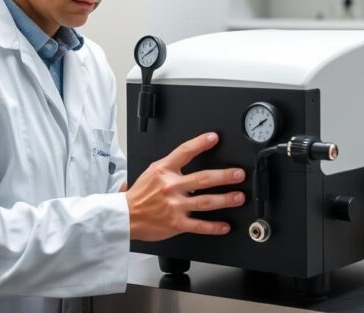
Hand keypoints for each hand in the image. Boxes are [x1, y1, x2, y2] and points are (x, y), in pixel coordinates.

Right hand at [124, 132, 245, 241]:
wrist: (125, 216)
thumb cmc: (139, 195)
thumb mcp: (151, 172)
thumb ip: (170, 165)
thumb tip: (189, 154)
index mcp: (164, 170)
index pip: (184, 152)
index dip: (200, 143)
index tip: (214, 138)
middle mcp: (171, 186)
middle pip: (203, 179)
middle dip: (224, 176)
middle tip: (239, 174)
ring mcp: (175, 206)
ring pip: (205, 202)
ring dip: (225, 199)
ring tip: (238, 197)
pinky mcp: (176, 223)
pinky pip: (199, 225)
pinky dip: (214, 226)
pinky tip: (225, 225)